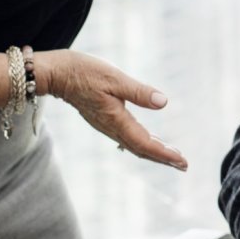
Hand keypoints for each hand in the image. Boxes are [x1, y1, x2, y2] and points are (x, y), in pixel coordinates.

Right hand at [36, 49, 186, 169]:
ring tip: (171, 157)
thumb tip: (163, 103)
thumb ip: (139, 92)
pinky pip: (126, 138)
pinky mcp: (103, 120)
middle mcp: (111, 127)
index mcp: (116, 120)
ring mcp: (106, 125)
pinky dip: (141, 143)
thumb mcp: (115, 78)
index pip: (145, 143)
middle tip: (184, 165)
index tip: (182, 161)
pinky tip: (147, 142)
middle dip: (163, 158)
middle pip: (141, 149)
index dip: (165, 154)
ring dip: (153, 152)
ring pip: (134, 145)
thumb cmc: (83, 72)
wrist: (55, 74)